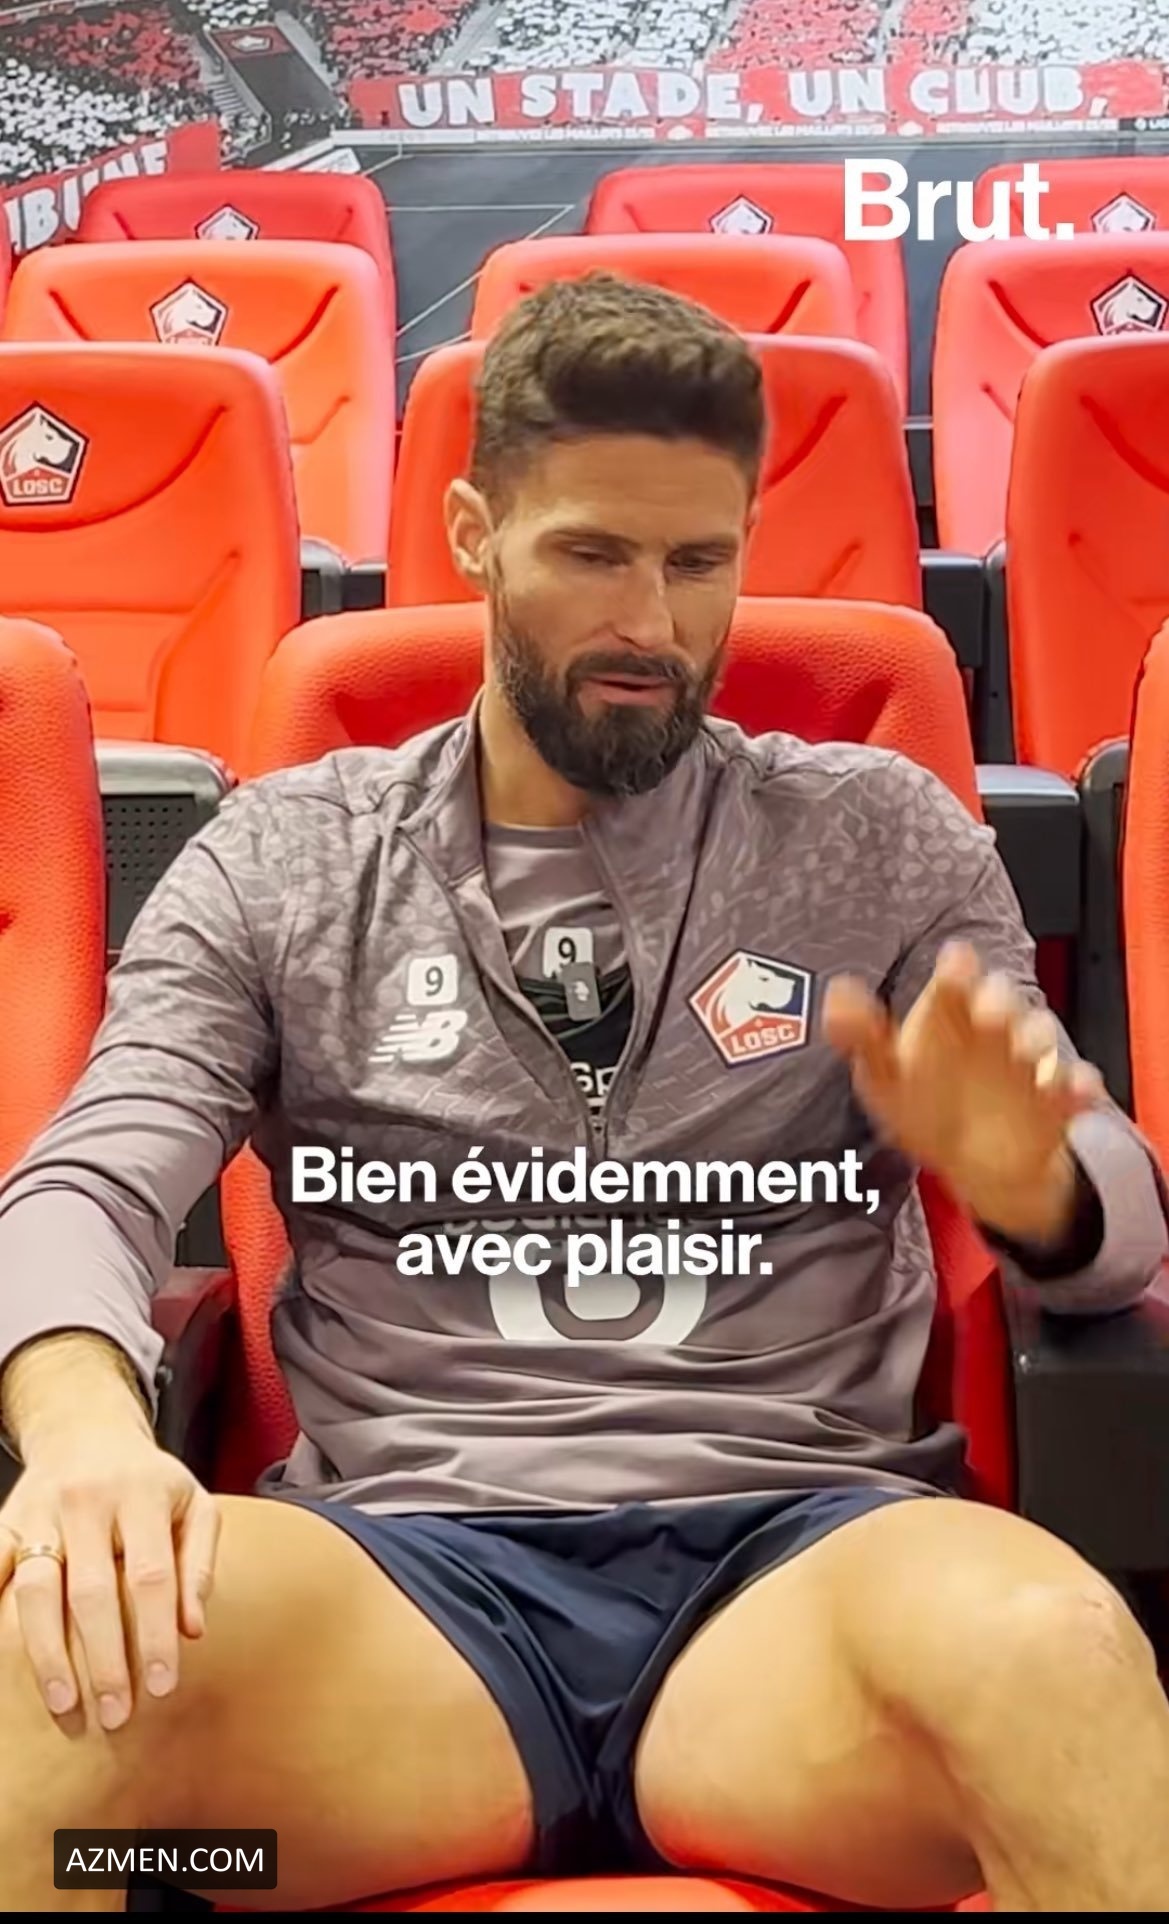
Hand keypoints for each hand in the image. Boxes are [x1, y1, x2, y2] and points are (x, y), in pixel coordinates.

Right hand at [0, 1428, 219, 1728]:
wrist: (87, 1427)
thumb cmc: (150, 1481)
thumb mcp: (193, 1504)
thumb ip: (200, 1562)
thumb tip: (194, 1630)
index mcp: (142, 1495)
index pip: (152, 1577)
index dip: (157, 1635)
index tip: (163, 1687)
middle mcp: (88, 1502)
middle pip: (92, 1593)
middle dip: (103, 1660)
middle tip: (115, 1714)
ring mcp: (41, 1512)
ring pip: (37, 1590)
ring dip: (47, 1654)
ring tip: (63, 1704)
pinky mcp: (7, 1522)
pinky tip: (1, 1653)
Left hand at [822, 941, 1103, 1243]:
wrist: (976, 1160)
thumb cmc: (926, 1103)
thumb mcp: (886, 1077)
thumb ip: (862, 1039)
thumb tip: (836, 994)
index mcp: (948, 1019)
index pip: (951, 988)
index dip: (955, 973)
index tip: (956, 960)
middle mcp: (991, 1031)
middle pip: (1002, 1001)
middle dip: (998, 1001)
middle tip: (987, 1011)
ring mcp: (1027, 1064)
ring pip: (1039, 1039)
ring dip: (1036, 1040)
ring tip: (1027, 1051)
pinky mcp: (1057, 1100)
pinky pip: (1074, 1089)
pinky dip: (1075, 1088)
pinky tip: (1072, 1090)